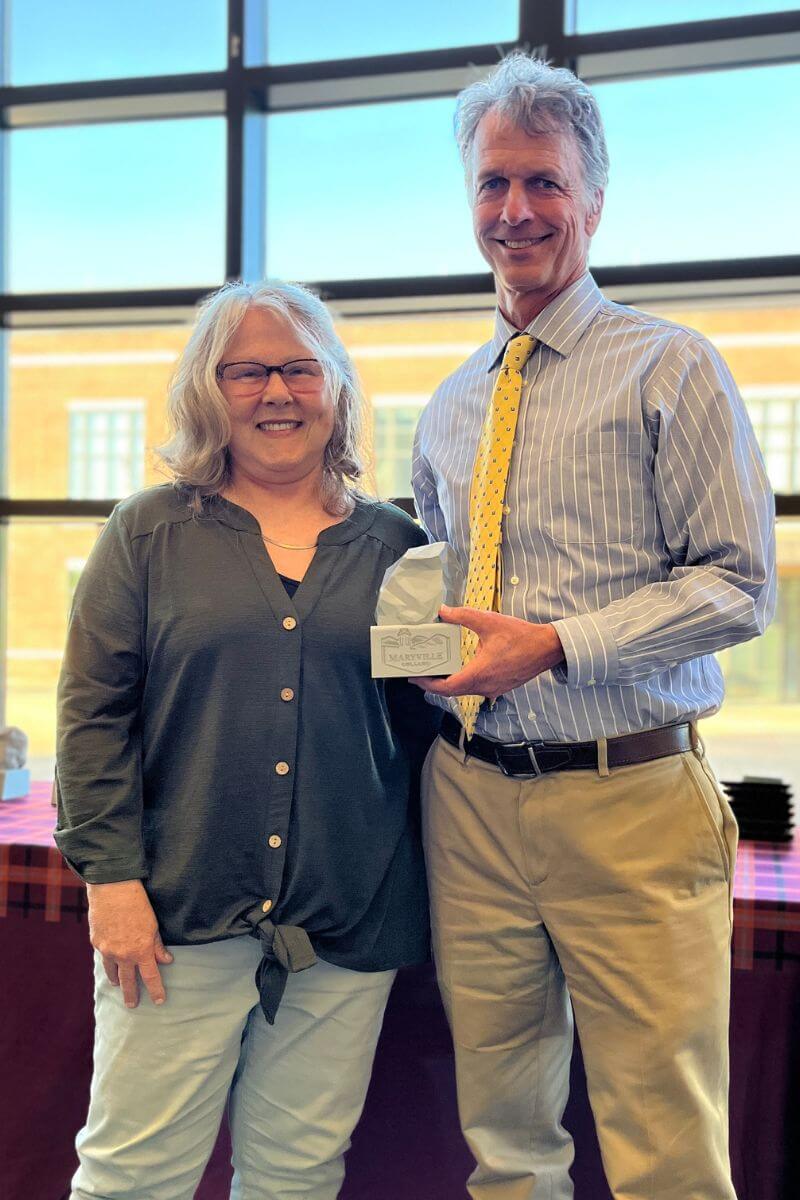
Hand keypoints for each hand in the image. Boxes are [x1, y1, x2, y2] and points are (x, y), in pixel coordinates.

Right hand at [86, 879, 172, 1007]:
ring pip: (112, 971)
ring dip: (116, 979)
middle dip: (131, 994)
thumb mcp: (153, 925)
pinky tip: (109, 961)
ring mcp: (107, 950)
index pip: (150, 977)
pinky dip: (107, 961)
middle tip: (133, 1005)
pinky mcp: (96, 942)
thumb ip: (158, 945)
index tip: (159, 1001)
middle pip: (128, 981)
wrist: (112, 888)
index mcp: (141, 950)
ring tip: (118, 984)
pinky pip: (103, 956)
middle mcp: (123, 955)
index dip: (156, 990)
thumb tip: (166, 960)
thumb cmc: (137, 903)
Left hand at [410, 605, 564, 699]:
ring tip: (439, 671)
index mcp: (479, 674)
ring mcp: (494, 689)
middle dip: (435, 684)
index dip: (428, 684)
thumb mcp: (488, 621)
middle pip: (453, 692)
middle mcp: (485, 686)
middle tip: (421, 674)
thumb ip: (463, 616)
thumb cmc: (520, 635)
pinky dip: (465, 683)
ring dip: (450, 684)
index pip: (446, 687)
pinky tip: (462, 670)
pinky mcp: (501, 687)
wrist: (547, 648)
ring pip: (465, 691)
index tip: (415, 677)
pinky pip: (477, 689)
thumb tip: (443, 611)